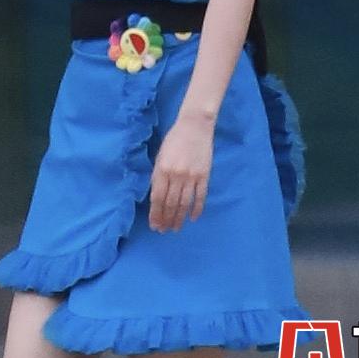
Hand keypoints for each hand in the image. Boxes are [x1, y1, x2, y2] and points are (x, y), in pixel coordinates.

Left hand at [148, 115, 213, 232]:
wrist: (195, 126)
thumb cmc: (174, 139)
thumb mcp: (160, 155)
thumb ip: (158, 175)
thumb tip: (156, 196)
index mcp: (162, 169)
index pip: (157, 198)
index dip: (155, 214)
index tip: (154, 225)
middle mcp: (176, 175)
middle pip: (170, 204)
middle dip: (166, 220)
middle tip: (164, 231)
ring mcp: (191, 176)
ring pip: (184, 203)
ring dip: (179, 218)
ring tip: (176, 228)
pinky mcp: (204, 175)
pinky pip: (200, 197)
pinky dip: (196, 209)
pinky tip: (192, 218)